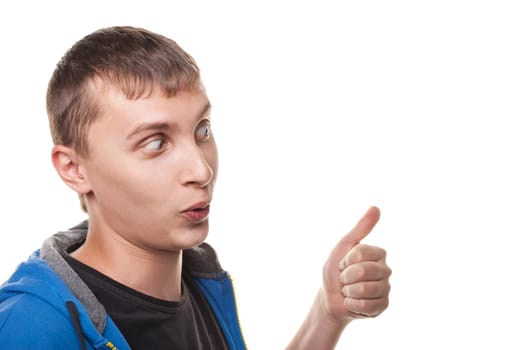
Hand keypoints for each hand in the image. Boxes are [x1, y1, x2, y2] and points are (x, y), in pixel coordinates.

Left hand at [320, 206, 390, 323]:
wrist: (330, 296)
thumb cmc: (336, 269)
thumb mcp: (344, 246)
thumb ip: (360, 228)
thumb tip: (376, 207)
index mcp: (378, 253)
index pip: (360, 253)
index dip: (345, 260)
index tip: (343, 263)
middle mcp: (386, 270)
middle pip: (363, 271)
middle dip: (345, 276)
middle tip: (345, 278)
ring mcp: (386, 289)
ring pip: (364, 290)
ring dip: (348, 291)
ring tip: (349, 290)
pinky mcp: (383, 306)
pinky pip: (366, 306)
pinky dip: (352, 304)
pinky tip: (354, 302)